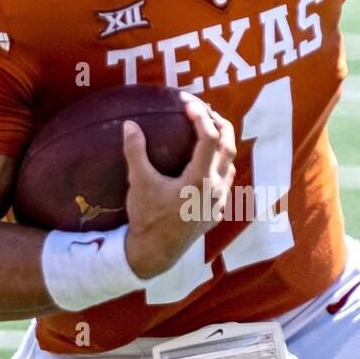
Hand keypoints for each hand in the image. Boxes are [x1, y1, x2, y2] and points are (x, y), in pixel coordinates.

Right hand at [123, 95, 235, 279]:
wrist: (155, 253)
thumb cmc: (147, 218)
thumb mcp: (138, 183)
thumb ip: (135, 152)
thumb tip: (129, 125)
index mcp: (199, 179)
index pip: (209, 138)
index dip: (201, 117)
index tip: (188, 104)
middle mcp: (215, 189)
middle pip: (228, 148)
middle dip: (221, 125)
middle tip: (207, 111)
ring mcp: (218, 203)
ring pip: (230, 166)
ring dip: (223, 146)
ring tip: (210, 133)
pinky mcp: (215, 214)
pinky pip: (225, 184)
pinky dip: (219, 168)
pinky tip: (205, 167)